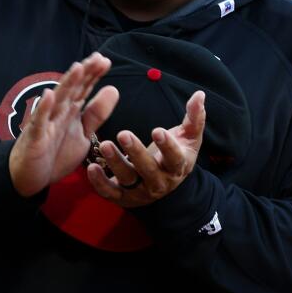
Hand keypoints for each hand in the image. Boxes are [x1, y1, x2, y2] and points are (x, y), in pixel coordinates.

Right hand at [9, 54, 118, 197]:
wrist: (31, 177)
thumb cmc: (55, 153)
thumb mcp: (83, 134)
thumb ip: (96, 113)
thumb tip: (113, 88)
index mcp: (70, 111)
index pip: (83, 89)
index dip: (94, 75)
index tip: (105, 60)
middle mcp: (58, 113)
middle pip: (72, 89)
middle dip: (85, 74)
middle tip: (98, 58)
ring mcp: (46, 123)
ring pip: (57, 101)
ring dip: (67, 84)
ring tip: (78, 68)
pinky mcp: (35, 137)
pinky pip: (39, 122)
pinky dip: (43, 109)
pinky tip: (49, 95)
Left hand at [86, 91, 205, 208]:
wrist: (165, 183)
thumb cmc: (177, 153)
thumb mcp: (189, 138)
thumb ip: (194, 117)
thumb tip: (199, 95)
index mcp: (177, 167)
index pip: (174, 158)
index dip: (167, 146)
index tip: (158, 131)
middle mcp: (159, 182)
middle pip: (148, 170)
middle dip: (136, 152)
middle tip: (123, 134)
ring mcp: (140, 192)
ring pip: (128, 179)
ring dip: (116, 163)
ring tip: (106, 145)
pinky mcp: (123, 197)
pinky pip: (110, 193)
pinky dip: (99, 183)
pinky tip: (91, 167)